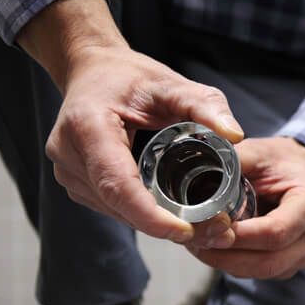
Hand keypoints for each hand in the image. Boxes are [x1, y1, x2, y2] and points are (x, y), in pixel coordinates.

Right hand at [18, 0, 244, 244]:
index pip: (118, 184)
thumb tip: (234, 135)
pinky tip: (178, 215)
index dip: (151, 215)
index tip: (186, 231)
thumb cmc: (132, 79)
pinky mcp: (78, 184)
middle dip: (166, 224)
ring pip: (118, 212)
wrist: (93, 73)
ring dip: (158, 224)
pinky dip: (146, 215)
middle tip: (216, 231)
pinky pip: (115, 208)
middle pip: (120, 205)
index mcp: (88, 126)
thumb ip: (205, 105)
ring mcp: (69, 172)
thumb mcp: (173, 85)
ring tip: (207, 225)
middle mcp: (70, 154)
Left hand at [188, 137, 304, 279]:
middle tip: (195, 242)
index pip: (276, 231)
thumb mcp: (259, 152)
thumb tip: (199, 168)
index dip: (241, 235)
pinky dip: (234, 265)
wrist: (300, 171)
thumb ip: (234, 161)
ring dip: (226, 263)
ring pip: (263, 272)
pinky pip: (261, 273)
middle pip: (269, 261)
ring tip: (199, 245)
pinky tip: (215, 249)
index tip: (210, 227)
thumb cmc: (281, 162)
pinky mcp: (292, 263)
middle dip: (227, 256)